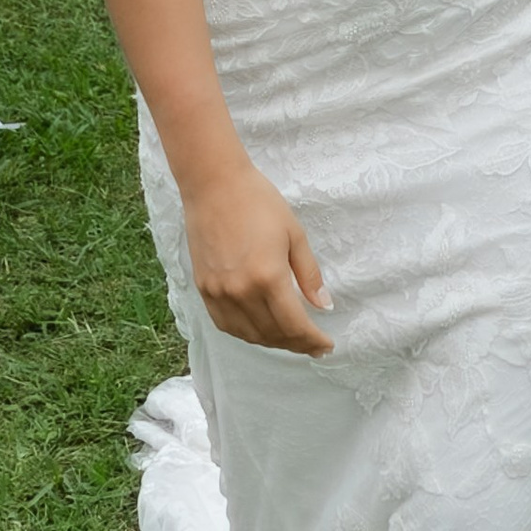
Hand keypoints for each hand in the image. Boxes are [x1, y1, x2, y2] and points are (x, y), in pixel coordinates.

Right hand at [181, 157, 333, 355]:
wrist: (214, 185)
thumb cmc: (259, 202)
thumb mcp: (295, 234)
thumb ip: (309, 274)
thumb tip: (324, 306)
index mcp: (268, 277)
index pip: (294, 325)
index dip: (313, 340)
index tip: (327, 346)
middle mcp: (241, 292)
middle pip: (273, 334)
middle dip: (297, 344)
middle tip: (313, 345)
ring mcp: (218, 293)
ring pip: (249, 334)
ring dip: (273, 342)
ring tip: (291, 340)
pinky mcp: (204, 289)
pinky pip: (226, 324)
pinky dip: (246, 333)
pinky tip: (260, 330)